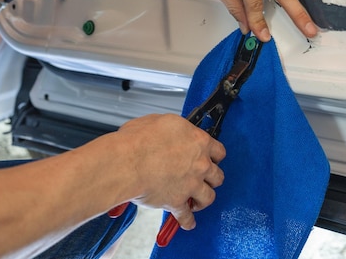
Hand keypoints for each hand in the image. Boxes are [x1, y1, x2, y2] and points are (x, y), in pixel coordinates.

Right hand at [116, 114, 225, 229]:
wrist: (126, 163)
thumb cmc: (138, 140)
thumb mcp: (161, 121)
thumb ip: (174, 130)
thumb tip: (172, 132)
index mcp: (199, 142)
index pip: (219, 151)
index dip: (214, 156)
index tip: (211, 159)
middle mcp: (200, 164)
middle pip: (217, 175)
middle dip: (211, 178)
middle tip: (205, 179)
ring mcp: (191, 184)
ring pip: (208, 197)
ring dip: (203, 200)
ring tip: (197, 201)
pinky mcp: (177, 202)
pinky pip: (186, 216)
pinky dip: (186, 221)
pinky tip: (187, 223)